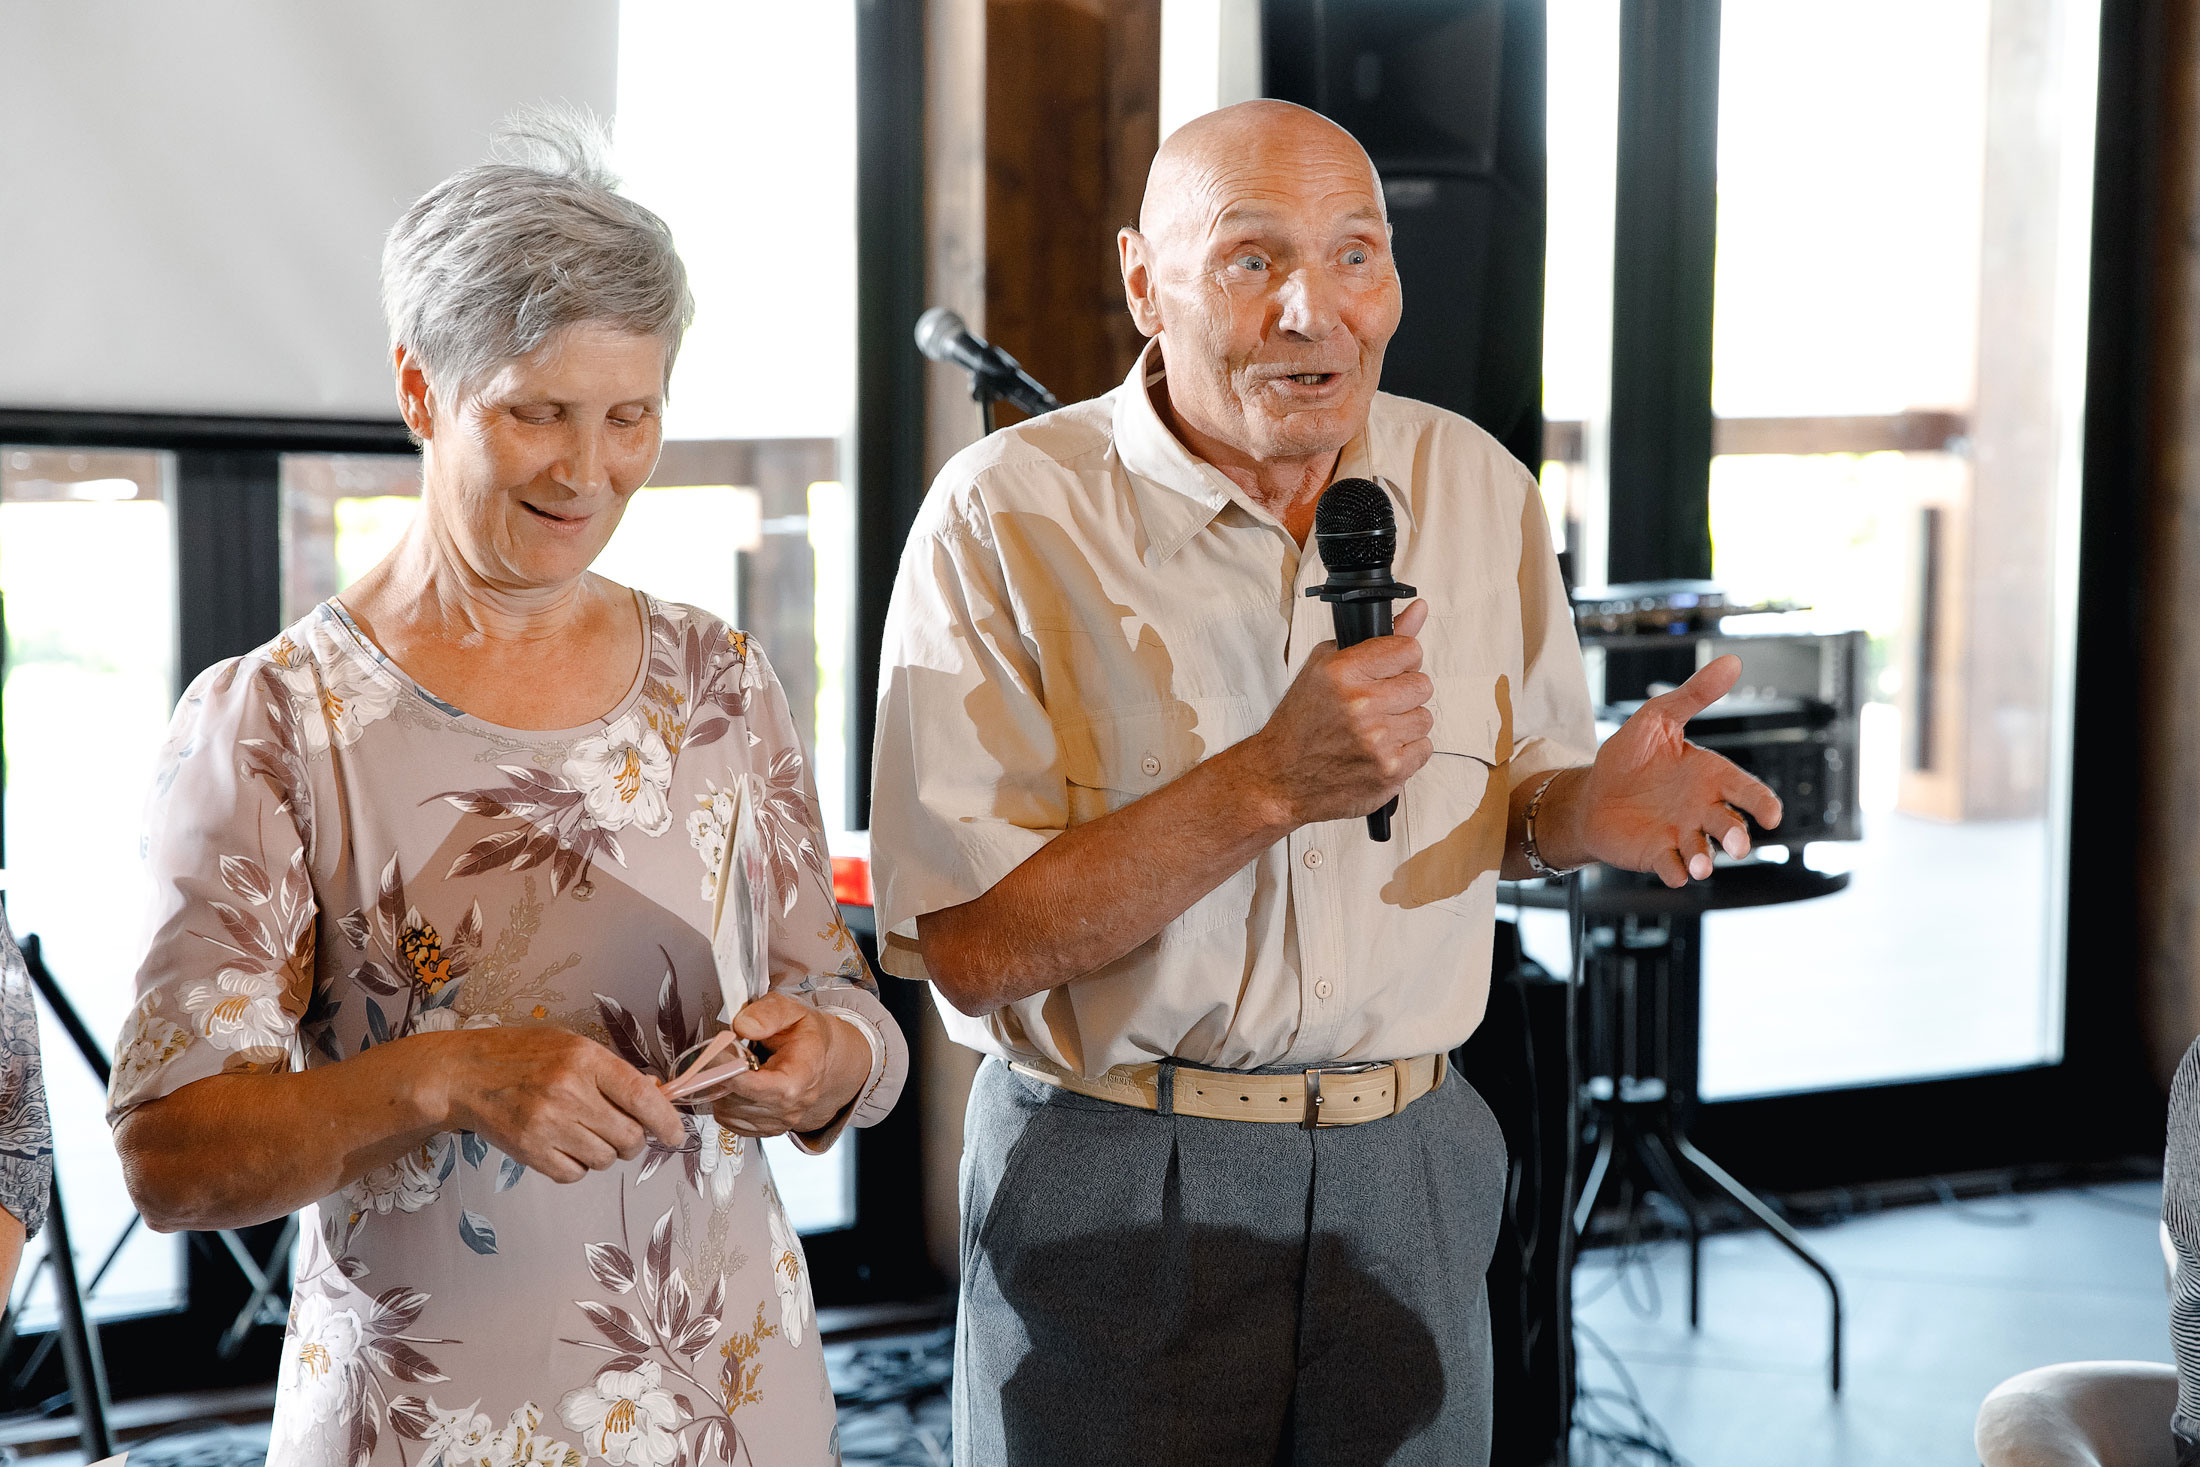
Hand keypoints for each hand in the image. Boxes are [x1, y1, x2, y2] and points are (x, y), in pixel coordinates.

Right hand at [427, 1026, 684, 1183]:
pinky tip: (563, 1146)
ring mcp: (547, 1125)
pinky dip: (577, 1166)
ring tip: (583, 1133)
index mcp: (586, 1059)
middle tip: (620, 1131)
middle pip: (629, 1137)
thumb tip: (655, 1099)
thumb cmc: (523, 1055)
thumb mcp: (572, 1046)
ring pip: (605, 1159)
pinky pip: (574, 1174)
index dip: (667, 1121)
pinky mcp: (529, 1152)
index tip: (675, 1134)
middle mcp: (569, 1092)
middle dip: (632, 1140)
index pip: (643, 1098)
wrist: (464, 1074)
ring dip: (603, 1153)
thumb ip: (611, 1072)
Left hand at [708, 994, 869, 1137]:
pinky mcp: (765, 1129)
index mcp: (801, 1077)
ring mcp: (778, 1121)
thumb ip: (768, 1013)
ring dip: (721, 1086)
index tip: (715, 1053)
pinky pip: (728, 1120)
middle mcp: (791, 1106)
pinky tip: (738, 1082)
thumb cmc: (807, 1035)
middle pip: (737, 1099)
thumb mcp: (793, 1010)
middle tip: (725, 1051)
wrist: (821, 1056)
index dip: (729, 1071)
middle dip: (722, 1074)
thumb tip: (744, 1026)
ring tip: (736, 1066)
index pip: (758, 1086)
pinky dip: (724, 1100)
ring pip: (728, 1111)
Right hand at [1242, 599, 1434, 826]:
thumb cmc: (1301, 722)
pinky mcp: (1389, 771)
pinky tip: (1379, 751)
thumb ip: (1378, 638)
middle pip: (1422, 684)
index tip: (1390, 669)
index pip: (1409, 649)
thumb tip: (1420, 609)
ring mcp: (1377, 740)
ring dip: (1404, 723)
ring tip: (1375, 730)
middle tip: (1378, 704)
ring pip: (1424, 718)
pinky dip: (1406, 750)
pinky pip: (1424, 748)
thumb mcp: (1325, 668)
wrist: (1279, 778)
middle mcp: (1361, 705)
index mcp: (1342, 672)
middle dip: (1403, 693)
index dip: (1402, 659)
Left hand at [1566, 654, 1783, 886]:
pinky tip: (1677, 873)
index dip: (1761, 803)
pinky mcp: (1656, 854)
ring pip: (1704, 851)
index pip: (1746, 791)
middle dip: (1737, 836)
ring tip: (1701, 864)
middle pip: (1730, 825)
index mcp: (1710, 776)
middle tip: (1738, 843)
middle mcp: (1701, 809)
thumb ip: (1694, 695)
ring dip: (1706, 858)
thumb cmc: (1629, 756)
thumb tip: (1731, 662)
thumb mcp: (1658, 717)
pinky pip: (1672, 867)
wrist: (1590, 792)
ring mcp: (1680, 834)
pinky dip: (1676, 872)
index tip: (1771, 814)